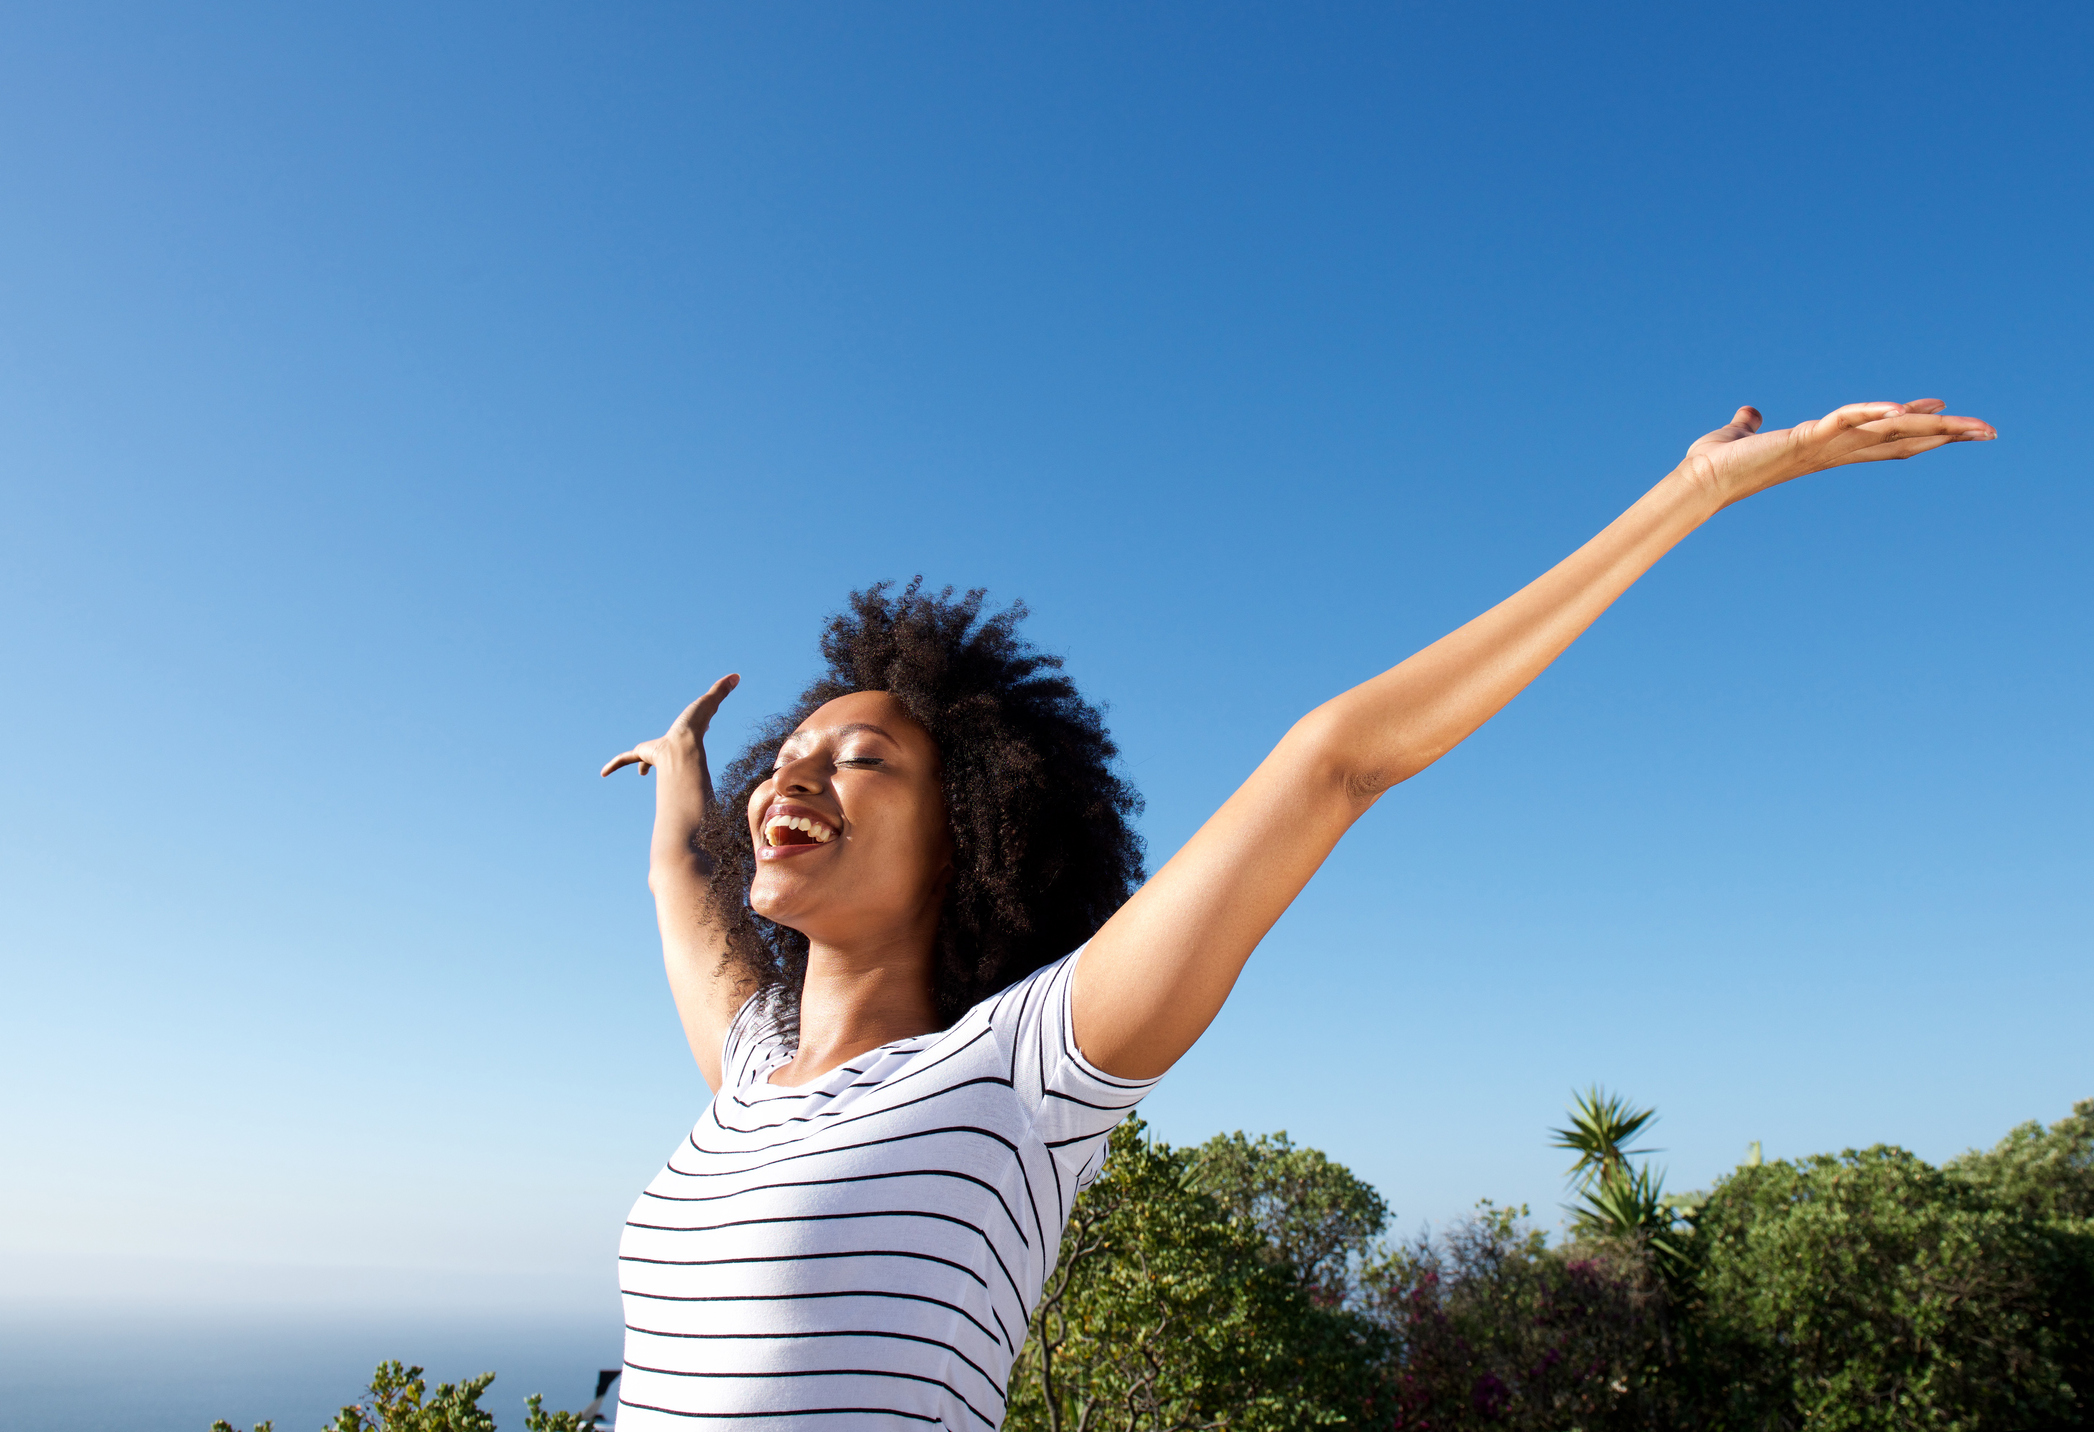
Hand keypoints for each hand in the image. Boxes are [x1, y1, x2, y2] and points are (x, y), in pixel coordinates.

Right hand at [601, 673, 739, 777]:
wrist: (681, 750)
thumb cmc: (696, 728)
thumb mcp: (709, 702)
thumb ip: (721, 690)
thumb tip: (738, 675)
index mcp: (682, 734)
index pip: (686, 731)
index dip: (690, 729)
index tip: (695, 730)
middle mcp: (668, 745)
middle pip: (664, 748)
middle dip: (665, 752)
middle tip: (662, 756)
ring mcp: (654, 752)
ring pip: (643, 758)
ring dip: (641, 764)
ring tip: (642, 771)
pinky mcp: (642, 755)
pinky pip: (625, 759)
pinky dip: (614, 765)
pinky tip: (603, 773)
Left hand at [1679, 399, 1995, 510]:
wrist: (1696, 480)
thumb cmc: (1717, 462)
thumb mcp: (1742, 435)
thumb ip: (1751, 423)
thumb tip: (1750, 412)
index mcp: (1826, 448)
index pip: (1883, 440)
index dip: (1918, 430)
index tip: (1950, 418)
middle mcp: (1832, 451)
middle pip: (1902, 441)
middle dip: (1947, 435)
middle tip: (1991, 431)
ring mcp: (1823, 446)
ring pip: (1888, 432)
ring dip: (1930, 426)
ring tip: (1972, 424)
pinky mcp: (1804, 439)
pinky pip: (1846, 422)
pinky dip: (1871, 412)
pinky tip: (1898, 408)